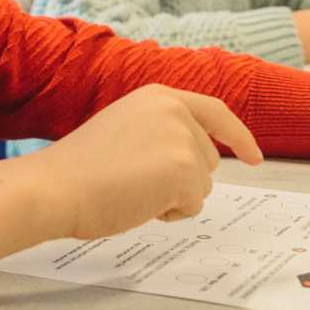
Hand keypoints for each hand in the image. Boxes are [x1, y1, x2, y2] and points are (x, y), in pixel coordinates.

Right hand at [31, 85, 263, 239]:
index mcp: (159, 96)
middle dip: (181, 180)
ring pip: (202, 185)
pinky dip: (170, 213)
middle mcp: (176, 110)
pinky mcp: (184, 170)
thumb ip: (162, 132)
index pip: (215, 112)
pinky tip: (138, 202)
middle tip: (134, 181)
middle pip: (207, 159)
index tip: (254, 157)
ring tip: (131, 188)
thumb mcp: (126, 128)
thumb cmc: (80, 168)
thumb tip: (197, 160)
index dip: (238, 136)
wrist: (56, 186)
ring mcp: (183, 139)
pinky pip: (193, 205)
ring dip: (173, 197)